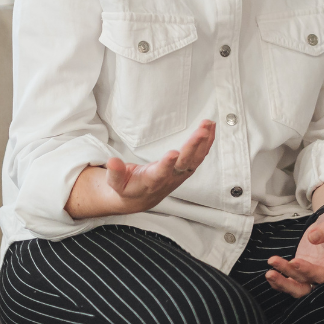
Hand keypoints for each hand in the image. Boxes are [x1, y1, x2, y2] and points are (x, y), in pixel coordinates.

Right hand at [64, 120, 214, 218]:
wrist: (140, 199)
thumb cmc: (128, 188)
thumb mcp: (116, 184)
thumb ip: (115, 173)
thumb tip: (112, 161)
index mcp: (151, 182)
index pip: (160, 174)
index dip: (167, 165)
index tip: (173, 154)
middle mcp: (169, 178)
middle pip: (184, 163)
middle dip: (193, 147)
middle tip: (201, 131)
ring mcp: (180, 174)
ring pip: (195, 159)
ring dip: (204, 142)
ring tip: (208, 124)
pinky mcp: (186, 169)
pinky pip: (199, 156)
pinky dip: (206, 143)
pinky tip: (211, 129)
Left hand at [265, 207, 323, 297]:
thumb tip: (312, 238)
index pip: (322, 274)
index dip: (308, 271)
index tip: (293, 261)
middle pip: (307, 286)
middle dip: (288, 283)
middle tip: (272, 273)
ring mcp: (312, 272)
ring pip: (297, 287)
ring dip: (282, 282)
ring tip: (269, 272)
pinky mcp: (302, 270)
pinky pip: (291, 281)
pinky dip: (280, 281)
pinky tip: (271, 273)